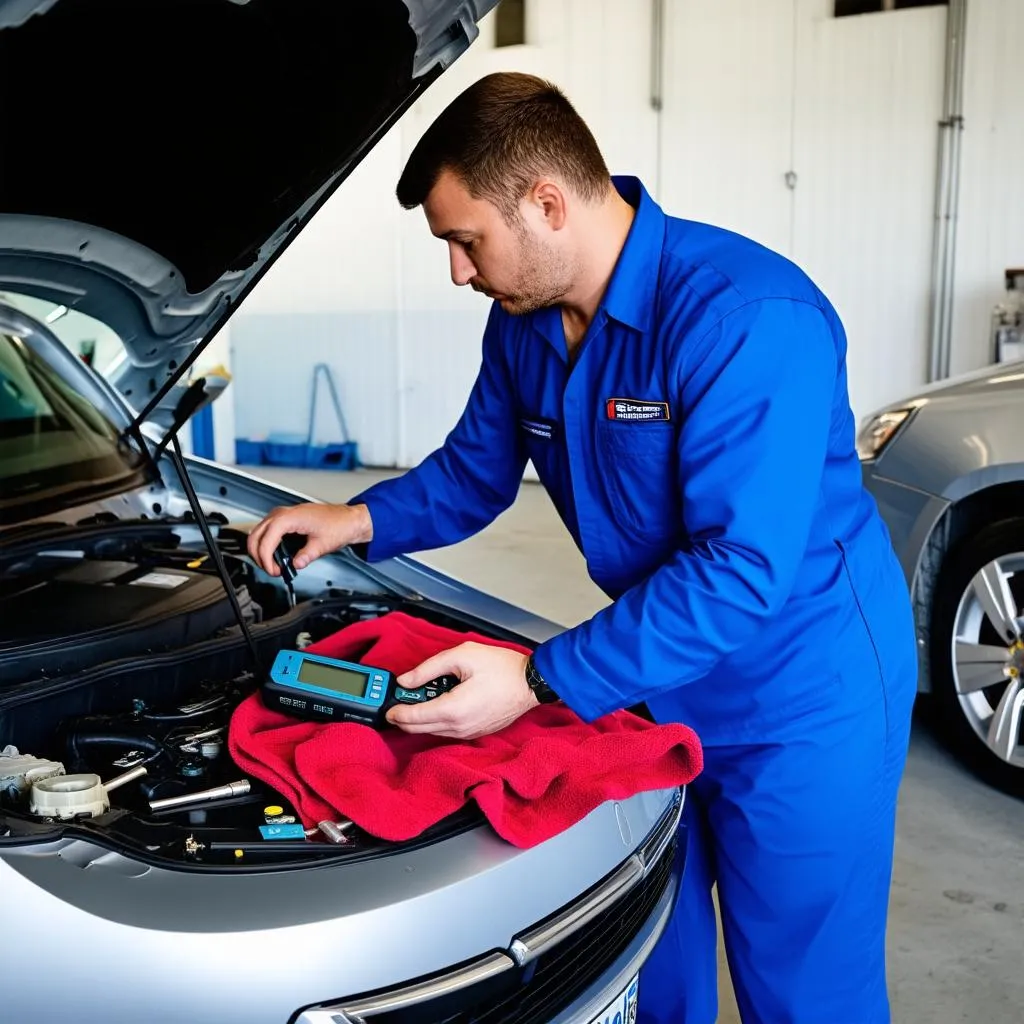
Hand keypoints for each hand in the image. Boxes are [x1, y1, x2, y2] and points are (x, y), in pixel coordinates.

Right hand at [247, 502, 372, 575]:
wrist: (348, 519)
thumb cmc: (339, 525)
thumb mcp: (322, 544)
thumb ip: (306, 556)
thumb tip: (295, 564)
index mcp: (289, 518)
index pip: (266, 540)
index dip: (266, 559)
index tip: (274, 571)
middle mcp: (282, 513)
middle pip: (255, 536)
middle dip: (259, 557)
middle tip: (272, 570)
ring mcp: (282, 515)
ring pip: (258, 534)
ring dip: (261, 551)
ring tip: (274, 566)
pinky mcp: (284, 519)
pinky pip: (266, 532)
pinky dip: (266, 545)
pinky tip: (276, 556)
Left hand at [386, 642, 536, 739]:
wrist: (530, 683)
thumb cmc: (502, 668)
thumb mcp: (462, 656)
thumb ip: (429, 668)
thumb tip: (406, 680)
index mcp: (453, 709)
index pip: (412, 718)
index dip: (395, 712)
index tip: (387, 706)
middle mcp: (458, 727)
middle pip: (418, 729)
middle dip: (403, 717)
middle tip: (398, 701)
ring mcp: (468, 733)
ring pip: (431, 732)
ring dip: (419, 720)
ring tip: (418, 699)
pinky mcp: (475, 733)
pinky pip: (447, 732)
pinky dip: (435, 722)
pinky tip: (437, 705)